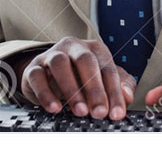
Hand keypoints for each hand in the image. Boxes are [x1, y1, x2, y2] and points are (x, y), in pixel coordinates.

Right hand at [16, 37, 136, 119]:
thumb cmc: (81, 76)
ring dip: (71, 89)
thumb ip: (120, 85)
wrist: (48, 74)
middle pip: (85, 61)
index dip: (114, 92)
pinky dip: (46, 93)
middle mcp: (73, 47)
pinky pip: (37, 77)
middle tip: (99, 112)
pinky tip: (55, 108)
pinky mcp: (33, 67)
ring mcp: (51, 55)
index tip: (116, 113)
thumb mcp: (102, 79)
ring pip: (60, 64)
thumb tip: (128, 96)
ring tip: (80, 111)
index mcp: (94, 48)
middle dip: (94, 88)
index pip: (107, 68)